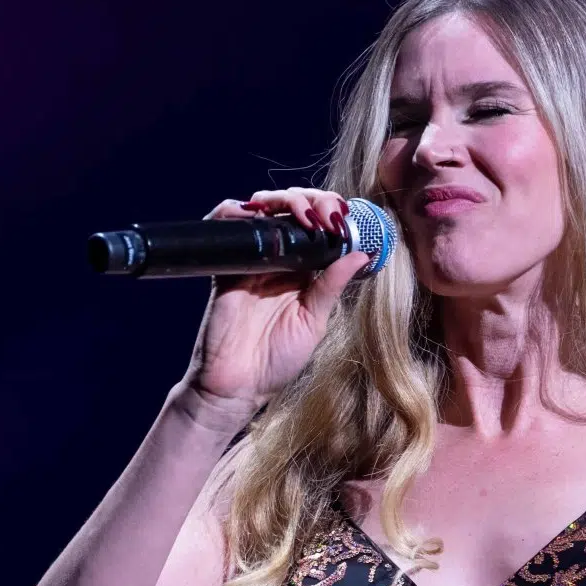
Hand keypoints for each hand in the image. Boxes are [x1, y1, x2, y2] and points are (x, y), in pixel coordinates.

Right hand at [180, 187, 373, 413]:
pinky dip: (235, 210)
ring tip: (302, 213)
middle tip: (328, 214)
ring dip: (283, 199)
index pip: (319, 226)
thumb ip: (331, 286)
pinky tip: (256, 213)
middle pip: (293, 209)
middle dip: (313, 200)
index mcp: (304, 271)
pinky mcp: (225, 265)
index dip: (332, 213)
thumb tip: (361, 253)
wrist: (237, 386)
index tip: (346, 218)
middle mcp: (278, 259)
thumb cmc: (276, 360)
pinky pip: (224, 226)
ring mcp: (251, 259)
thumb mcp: (314, 321)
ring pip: (262, 208)